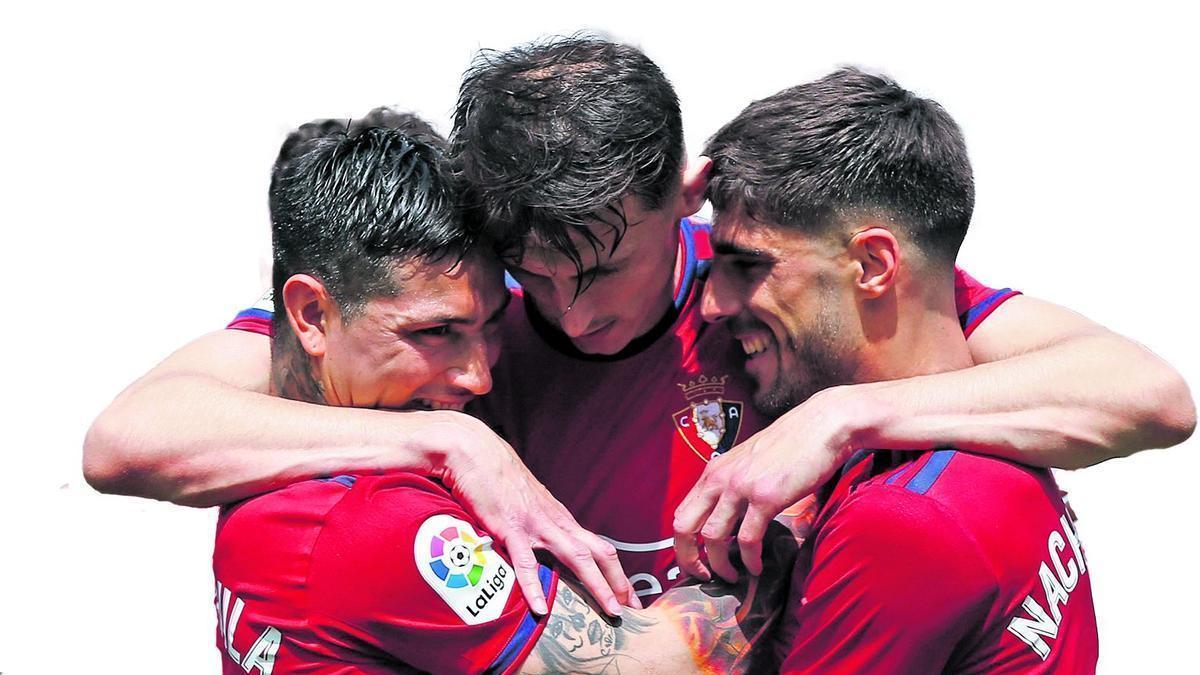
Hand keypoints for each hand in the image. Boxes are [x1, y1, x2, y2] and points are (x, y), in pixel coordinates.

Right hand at [428, 412, 639, 616]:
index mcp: (560, 518)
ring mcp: (536, 525)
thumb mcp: (528, 505)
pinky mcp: (510, 527)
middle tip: (633, 609)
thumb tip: (546, 546)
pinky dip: (534, 586)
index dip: (617, 572)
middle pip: (598, 553)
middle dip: (618, 582)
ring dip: (597, 585)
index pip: (598, 547)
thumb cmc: (499, 478)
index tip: (629, 595)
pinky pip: (525, 562)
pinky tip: (541, 608)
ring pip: (576, 557)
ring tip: (610, 610)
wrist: (477, 453)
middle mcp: (556, 522)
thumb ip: (540, 524)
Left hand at [673, 386, 865, 581]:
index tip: (696, 561)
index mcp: (714, 471)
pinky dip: (750, 560)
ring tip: (733, 577)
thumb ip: (735, 483)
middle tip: (704, 576)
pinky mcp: (766, 497)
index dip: (682, 543)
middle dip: (688, 558)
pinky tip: (757, 568)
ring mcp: (741, 487)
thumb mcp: (750, 461)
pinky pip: (748, 539)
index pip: (681, 513)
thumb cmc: (792, 444)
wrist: (823, 425)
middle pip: (684, 527)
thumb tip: (730, 516)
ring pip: (713, 538)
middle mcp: (720, 478)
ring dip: (720, 565)